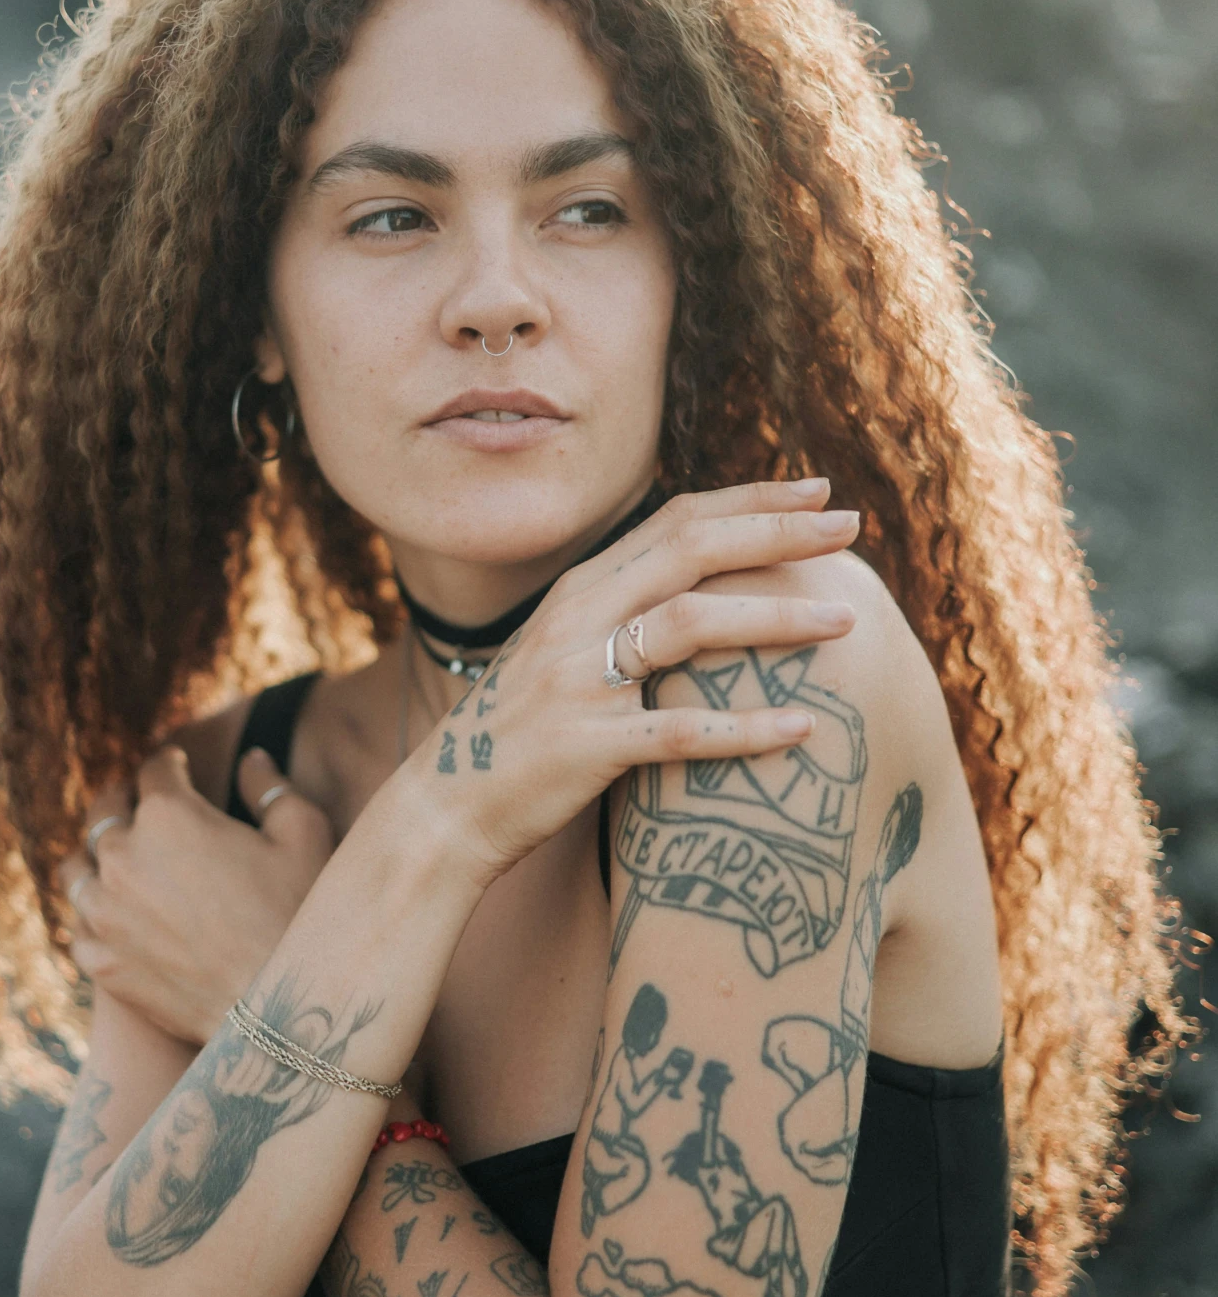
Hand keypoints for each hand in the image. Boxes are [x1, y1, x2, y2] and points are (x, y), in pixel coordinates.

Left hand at [62, 747, 334, 1041]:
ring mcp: (102, 911)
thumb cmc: (300, 915)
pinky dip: (94, 914)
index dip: (170, 764)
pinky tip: (113, 916)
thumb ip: (270, 787)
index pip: (155, 770)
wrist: (278, 1012)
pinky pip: (79, 925)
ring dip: (97, 857)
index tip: (176, 768)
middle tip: (139, 805)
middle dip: (124, 801)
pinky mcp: (99, 960)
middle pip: (104, 811)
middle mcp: (122, 855)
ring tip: (115, 860)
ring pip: (78, 867)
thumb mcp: (303, 835)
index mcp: (169, 813)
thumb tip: (250, 758)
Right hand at [405, 479, 859, 882]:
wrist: (447, 807)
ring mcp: (577, 680)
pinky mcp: (585, 746)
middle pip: (690, 550)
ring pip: (690, 625)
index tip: (817, 489)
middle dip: (777, 531)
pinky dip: (744, 728)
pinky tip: (802, 728)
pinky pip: (678, 731)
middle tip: (849, 524)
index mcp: (580, 589)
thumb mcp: (563, 652)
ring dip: (776, 618)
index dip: (750, 500)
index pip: (675, 521)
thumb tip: (705, 584)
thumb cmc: (522, 733)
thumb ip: (621, 613)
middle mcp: (576, 619)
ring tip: (846, 621)